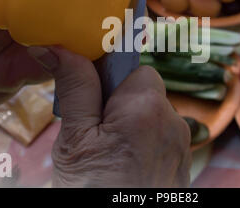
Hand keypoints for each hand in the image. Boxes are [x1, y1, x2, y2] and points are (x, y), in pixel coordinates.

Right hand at [27, 46, 190, 186]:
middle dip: (118, 101)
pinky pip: (161, 137)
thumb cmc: (92, 191)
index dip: (109, 76)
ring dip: (130, 121)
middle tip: (93, 128)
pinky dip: (143, 141)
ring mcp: (181, 144)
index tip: (90, 92)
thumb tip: (58, 47)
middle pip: (144, 90)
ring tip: (106, 150)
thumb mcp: (75, 139)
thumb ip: (75, 87)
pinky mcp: (181, 162)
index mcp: (147, 107)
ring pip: (152, 114)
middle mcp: (173, 121)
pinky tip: (124, 162)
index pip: (133, 67)